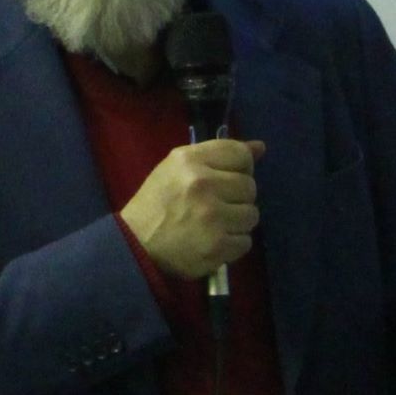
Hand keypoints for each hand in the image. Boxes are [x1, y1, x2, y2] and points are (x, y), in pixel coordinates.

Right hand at [122, 139, 265, 279]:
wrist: (135, 244)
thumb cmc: (157, 202)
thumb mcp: (178, 167)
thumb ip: (218, 154)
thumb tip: (260, 148)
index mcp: (190, 161)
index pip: (240, 154)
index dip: (242, 167)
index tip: (228, 178)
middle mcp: (203, 185)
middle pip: (250, 186)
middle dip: (237, 197)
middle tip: (216, 205)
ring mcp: (212, 217)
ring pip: (251, 215)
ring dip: (237, 222)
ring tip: (215, 225)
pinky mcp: (217, 246)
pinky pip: (245, 241)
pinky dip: (233, 244)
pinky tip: (214, 241)